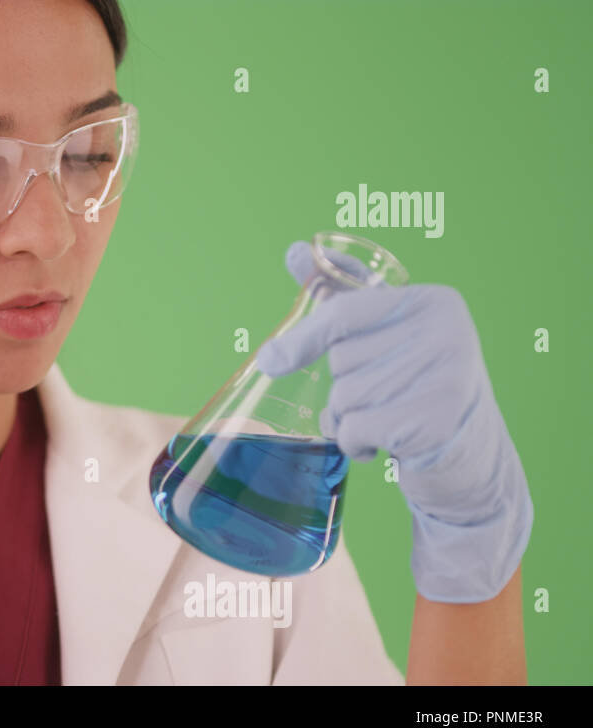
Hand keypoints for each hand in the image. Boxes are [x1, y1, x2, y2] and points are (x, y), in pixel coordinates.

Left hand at [255, 241, 532, 603]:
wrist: (470, 460)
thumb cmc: (416, 389)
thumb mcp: (384, 338)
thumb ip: (342, 298)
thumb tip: (297, 251)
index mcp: (433, 301)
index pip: (344, 311)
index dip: (304, 337)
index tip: (272, 360)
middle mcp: (445, 332)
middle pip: (340, 360)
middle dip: (344, 388)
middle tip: (380, 400)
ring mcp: (445, 377)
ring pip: (343, 397)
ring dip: (348, 420)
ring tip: (385, 421)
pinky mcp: (435, 423)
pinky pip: (355, 430)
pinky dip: (356, 444)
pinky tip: (386, 445)